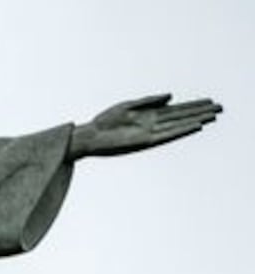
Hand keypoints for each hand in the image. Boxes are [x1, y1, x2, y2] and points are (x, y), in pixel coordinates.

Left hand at [69, 94, 221, 159]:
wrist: (89, 136)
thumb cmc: (105, 121)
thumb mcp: (128, 106)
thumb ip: (149, 100)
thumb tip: (171, 96)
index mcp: (149, 115)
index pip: (176, 109)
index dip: (193, 106)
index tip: (209, 101)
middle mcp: (152, 124)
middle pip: (181, 116)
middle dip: (199, 112)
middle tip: (220, 108)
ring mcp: (150, 133)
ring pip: (178, 125)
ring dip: (195, 121)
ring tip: (212, 117)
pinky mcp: (144, 141)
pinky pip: (167, 135)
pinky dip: (181, 130)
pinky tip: (193, 126)